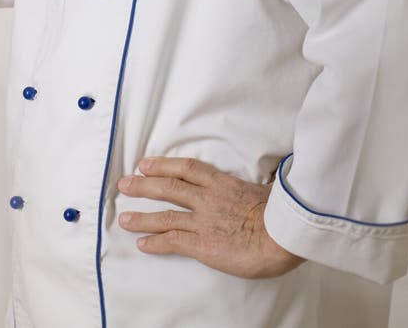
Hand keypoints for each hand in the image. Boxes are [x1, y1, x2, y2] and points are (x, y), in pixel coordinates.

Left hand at [117, 157, 304, 278]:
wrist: (283, 235)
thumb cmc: (280, 214)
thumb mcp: (264, 190)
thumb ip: (252, 187)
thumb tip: (261, 184)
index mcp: (222, 183)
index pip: (187, 168)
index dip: (163, 164)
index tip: (146, 163)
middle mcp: (208, 199)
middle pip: (168, 187)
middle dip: (144, 185)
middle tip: (125, 183)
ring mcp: (204, 221)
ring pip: (165, 216)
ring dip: (142, 217)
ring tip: (124, 219)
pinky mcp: (204, 245)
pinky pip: (173, 241)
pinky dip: (155, 242)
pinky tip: (142, 244)